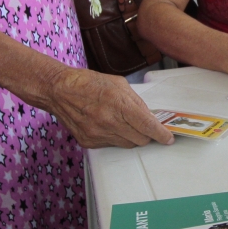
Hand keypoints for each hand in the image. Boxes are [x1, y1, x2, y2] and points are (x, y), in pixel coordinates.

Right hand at [44, 67, 173, 148]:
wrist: (59, 91)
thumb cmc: (89, 83)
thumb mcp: (119, 84)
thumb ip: (136, 102)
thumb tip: (149, 117)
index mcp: (119, 104)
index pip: (147, 126)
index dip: (161, 134)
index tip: (168, 138)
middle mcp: (109, 122)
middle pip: (140, 140)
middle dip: (147, 135)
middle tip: (145, 127)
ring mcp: (98, 134)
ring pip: (127, 144)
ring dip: (131, 136)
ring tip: (123, 122)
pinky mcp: (89, 142)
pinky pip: (111, 145)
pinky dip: (115, 137)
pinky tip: (108, 125)